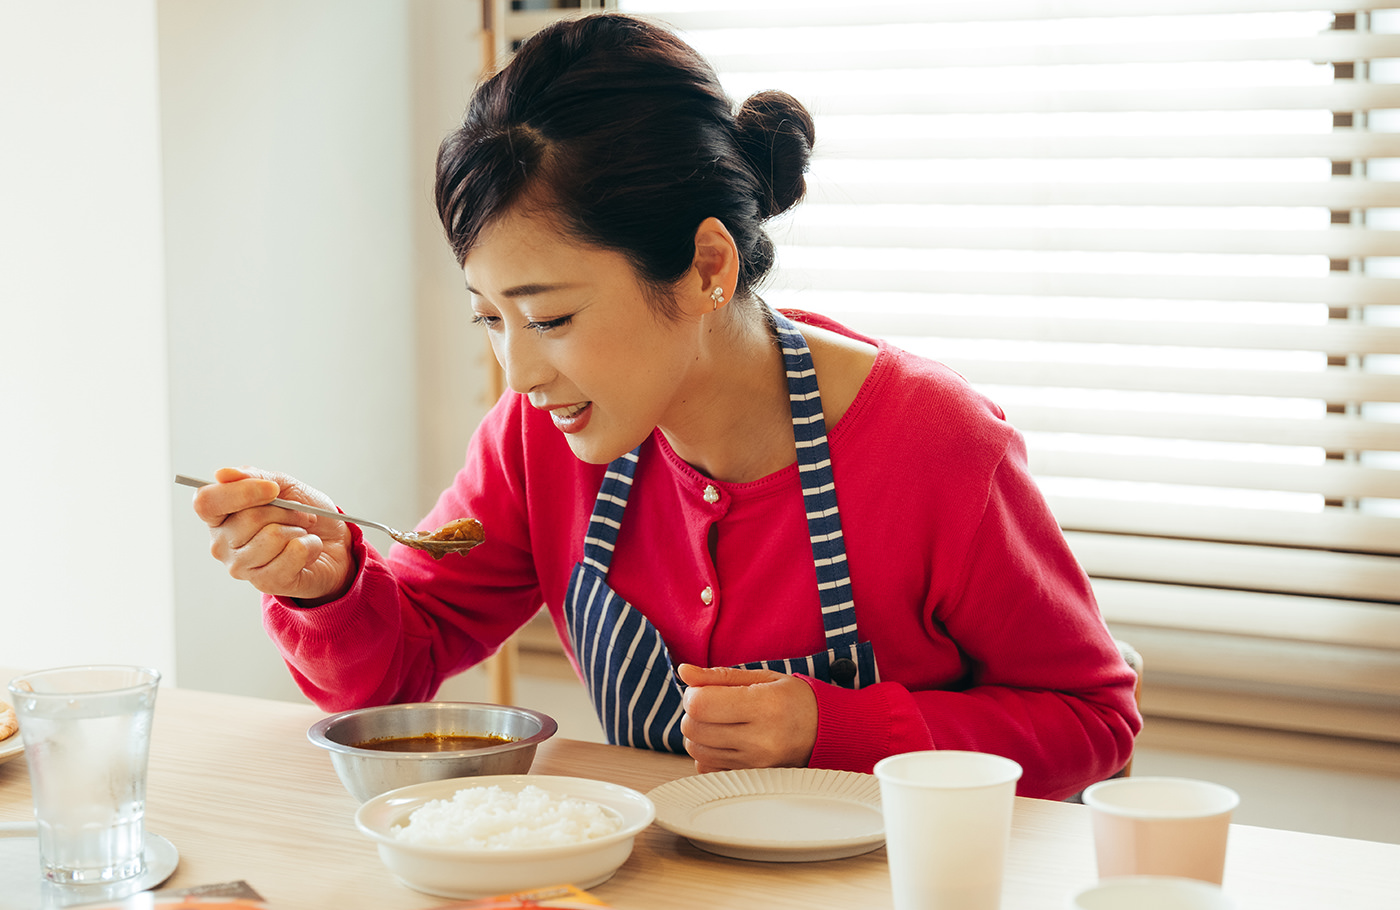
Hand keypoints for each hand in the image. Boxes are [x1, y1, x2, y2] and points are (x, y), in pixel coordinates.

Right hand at [190, 466, 353, 603]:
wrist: (333, 542)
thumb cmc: (302, 512)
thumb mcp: (281, 485)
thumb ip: (253, 476)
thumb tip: (222, 474)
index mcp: (218, 515)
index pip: (207, 501)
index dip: (242, 492)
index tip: (273, 489)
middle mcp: (221, 543)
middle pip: (249, 518)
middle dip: (286, 511)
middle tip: (299, 514)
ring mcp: (241, 567)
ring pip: (272, 537)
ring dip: (298, 529)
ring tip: (301, 533)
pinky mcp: (265, 583)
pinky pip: (292, 554)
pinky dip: (310, 545)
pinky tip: (307, 550)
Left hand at [677, 664, 817, 773]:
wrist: (827, 732)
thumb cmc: (795, 700)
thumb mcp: (762, 677)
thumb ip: (719, 676)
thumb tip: (684, 672)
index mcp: (764, 706)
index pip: (700, 705)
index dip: (693, 694)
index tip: (703, 690)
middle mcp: (760, 739)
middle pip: (693, 729)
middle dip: (693, 714)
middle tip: (712, 705)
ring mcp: (755, 764)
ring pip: (696, 752)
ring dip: (699, 734)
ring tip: (721, 722)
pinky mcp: (751, 778)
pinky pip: (707, 770)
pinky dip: (708, 754)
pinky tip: (725, 741)